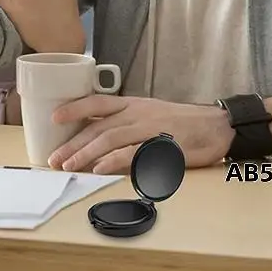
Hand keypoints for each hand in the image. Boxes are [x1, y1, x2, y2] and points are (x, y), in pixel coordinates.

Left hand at [47, 95, 234, 173]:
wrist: (217, 126)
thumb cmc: (181, 122)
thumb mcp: (149, 113)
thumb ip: (126, 122)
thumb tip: (98, 137)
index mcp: (133, 104)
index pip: (97, 102)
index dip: (74, 108)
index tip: (54, 117)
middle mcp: (137, 113)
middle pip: (98, 126)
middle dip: (73, 142)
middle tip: (54, 158)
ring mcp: (149, 129)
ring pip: (110, 139)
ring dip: (86, 153)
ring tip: (69, 166)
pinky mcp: (162, 147)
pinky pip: (134, 153)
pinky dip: (114, 161)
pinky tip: (99, 169)